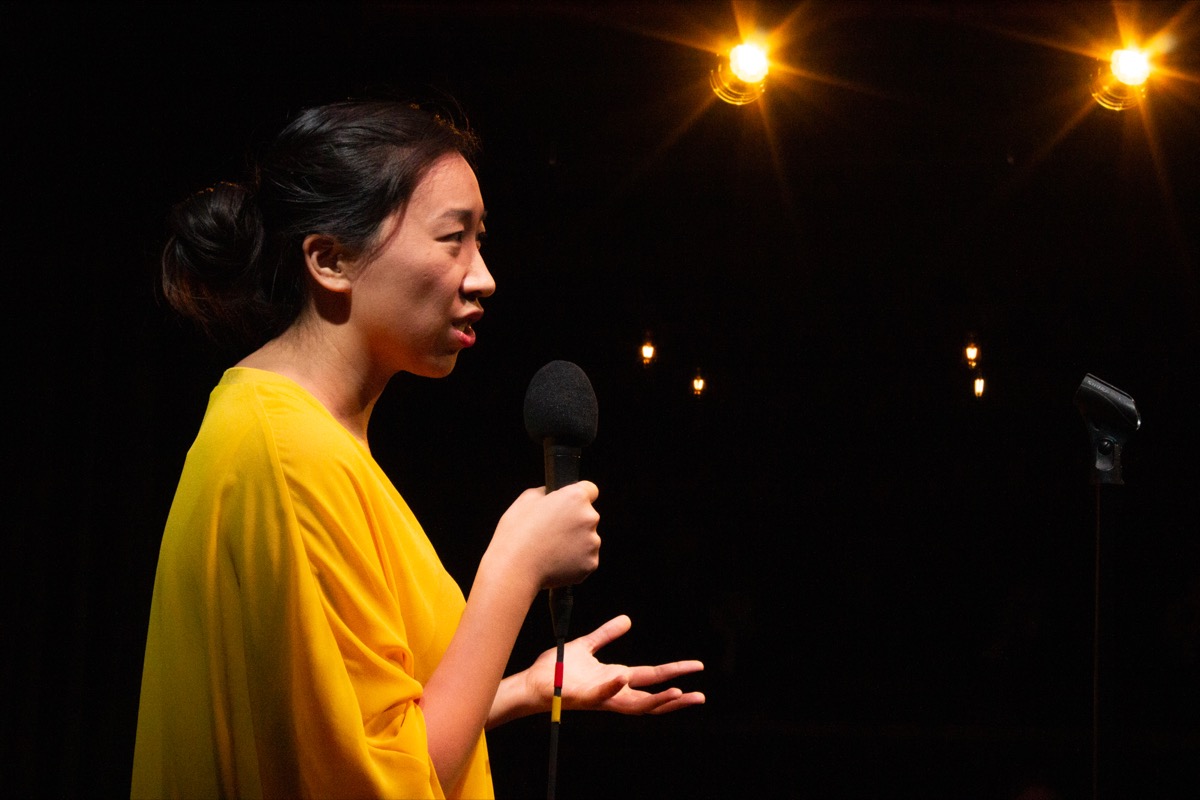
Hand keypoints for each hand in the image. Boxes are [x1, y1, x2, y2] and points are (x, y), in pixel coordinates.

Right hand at [488, 483, 600, 591]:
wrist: (514, 569)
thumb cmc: (517, 533)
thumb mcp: (526, 500)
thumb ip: (546, 492)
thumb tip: (551, 495)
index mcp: (575, 498)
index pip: (590, 489)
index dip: (578, 496)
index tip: (568, 504)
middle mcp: (590, 518)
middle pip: (587, 516)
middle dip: (573, 521)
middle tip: (551, 531)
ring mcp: (593, 542)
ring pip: (587, 539)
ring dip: (574, 542)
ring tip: (550, 549)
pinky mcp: (591, 563)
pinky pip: (585, 559)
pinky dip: (574, 561)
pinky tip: (555, 561)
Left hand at [528, 615, 705, 714]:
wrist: (531, 682)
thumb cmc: (556, 669)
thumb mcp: (586, 646)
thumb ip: (606, 634)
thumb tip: (627, 620)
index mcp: (616, 678)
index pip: (652, 678)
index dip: (675, 673)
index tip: (697, 667)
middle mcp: (612, 691)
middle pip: (651, 699)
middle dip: (676, 699)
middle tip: (700, 696)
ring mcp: (599, 696)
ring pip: (634, 705)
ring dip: (656, 700)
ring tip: (677, 693)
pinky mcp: (582, 696)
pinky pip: (600, 694)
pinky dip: (613, 686)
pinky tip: (624, 677)